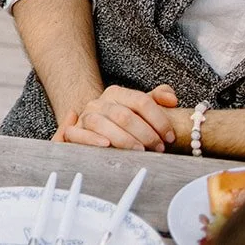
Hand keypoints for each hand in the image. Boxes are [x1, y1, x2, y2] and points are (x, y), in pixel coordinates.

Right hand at [58, 84, 178, 151]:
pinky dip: (91, 139)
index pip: (141, 101)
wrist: (96, 130)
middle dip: (145, 134)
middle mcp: (99, 102)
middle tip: (159, 148)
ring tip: (140, 151)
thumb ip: (158, 98)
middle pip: (124, 115)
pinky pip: (77, 134)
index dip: (159, 120)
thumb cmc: (126, 123)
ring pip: (102, 124)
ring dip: (124, 139)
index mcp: (117, 93)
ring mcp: (85, 116)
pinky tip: (106, 145)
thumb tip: (171, 99)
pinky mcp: (73, 132)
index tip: (170, 137)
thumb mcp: (142, 109)